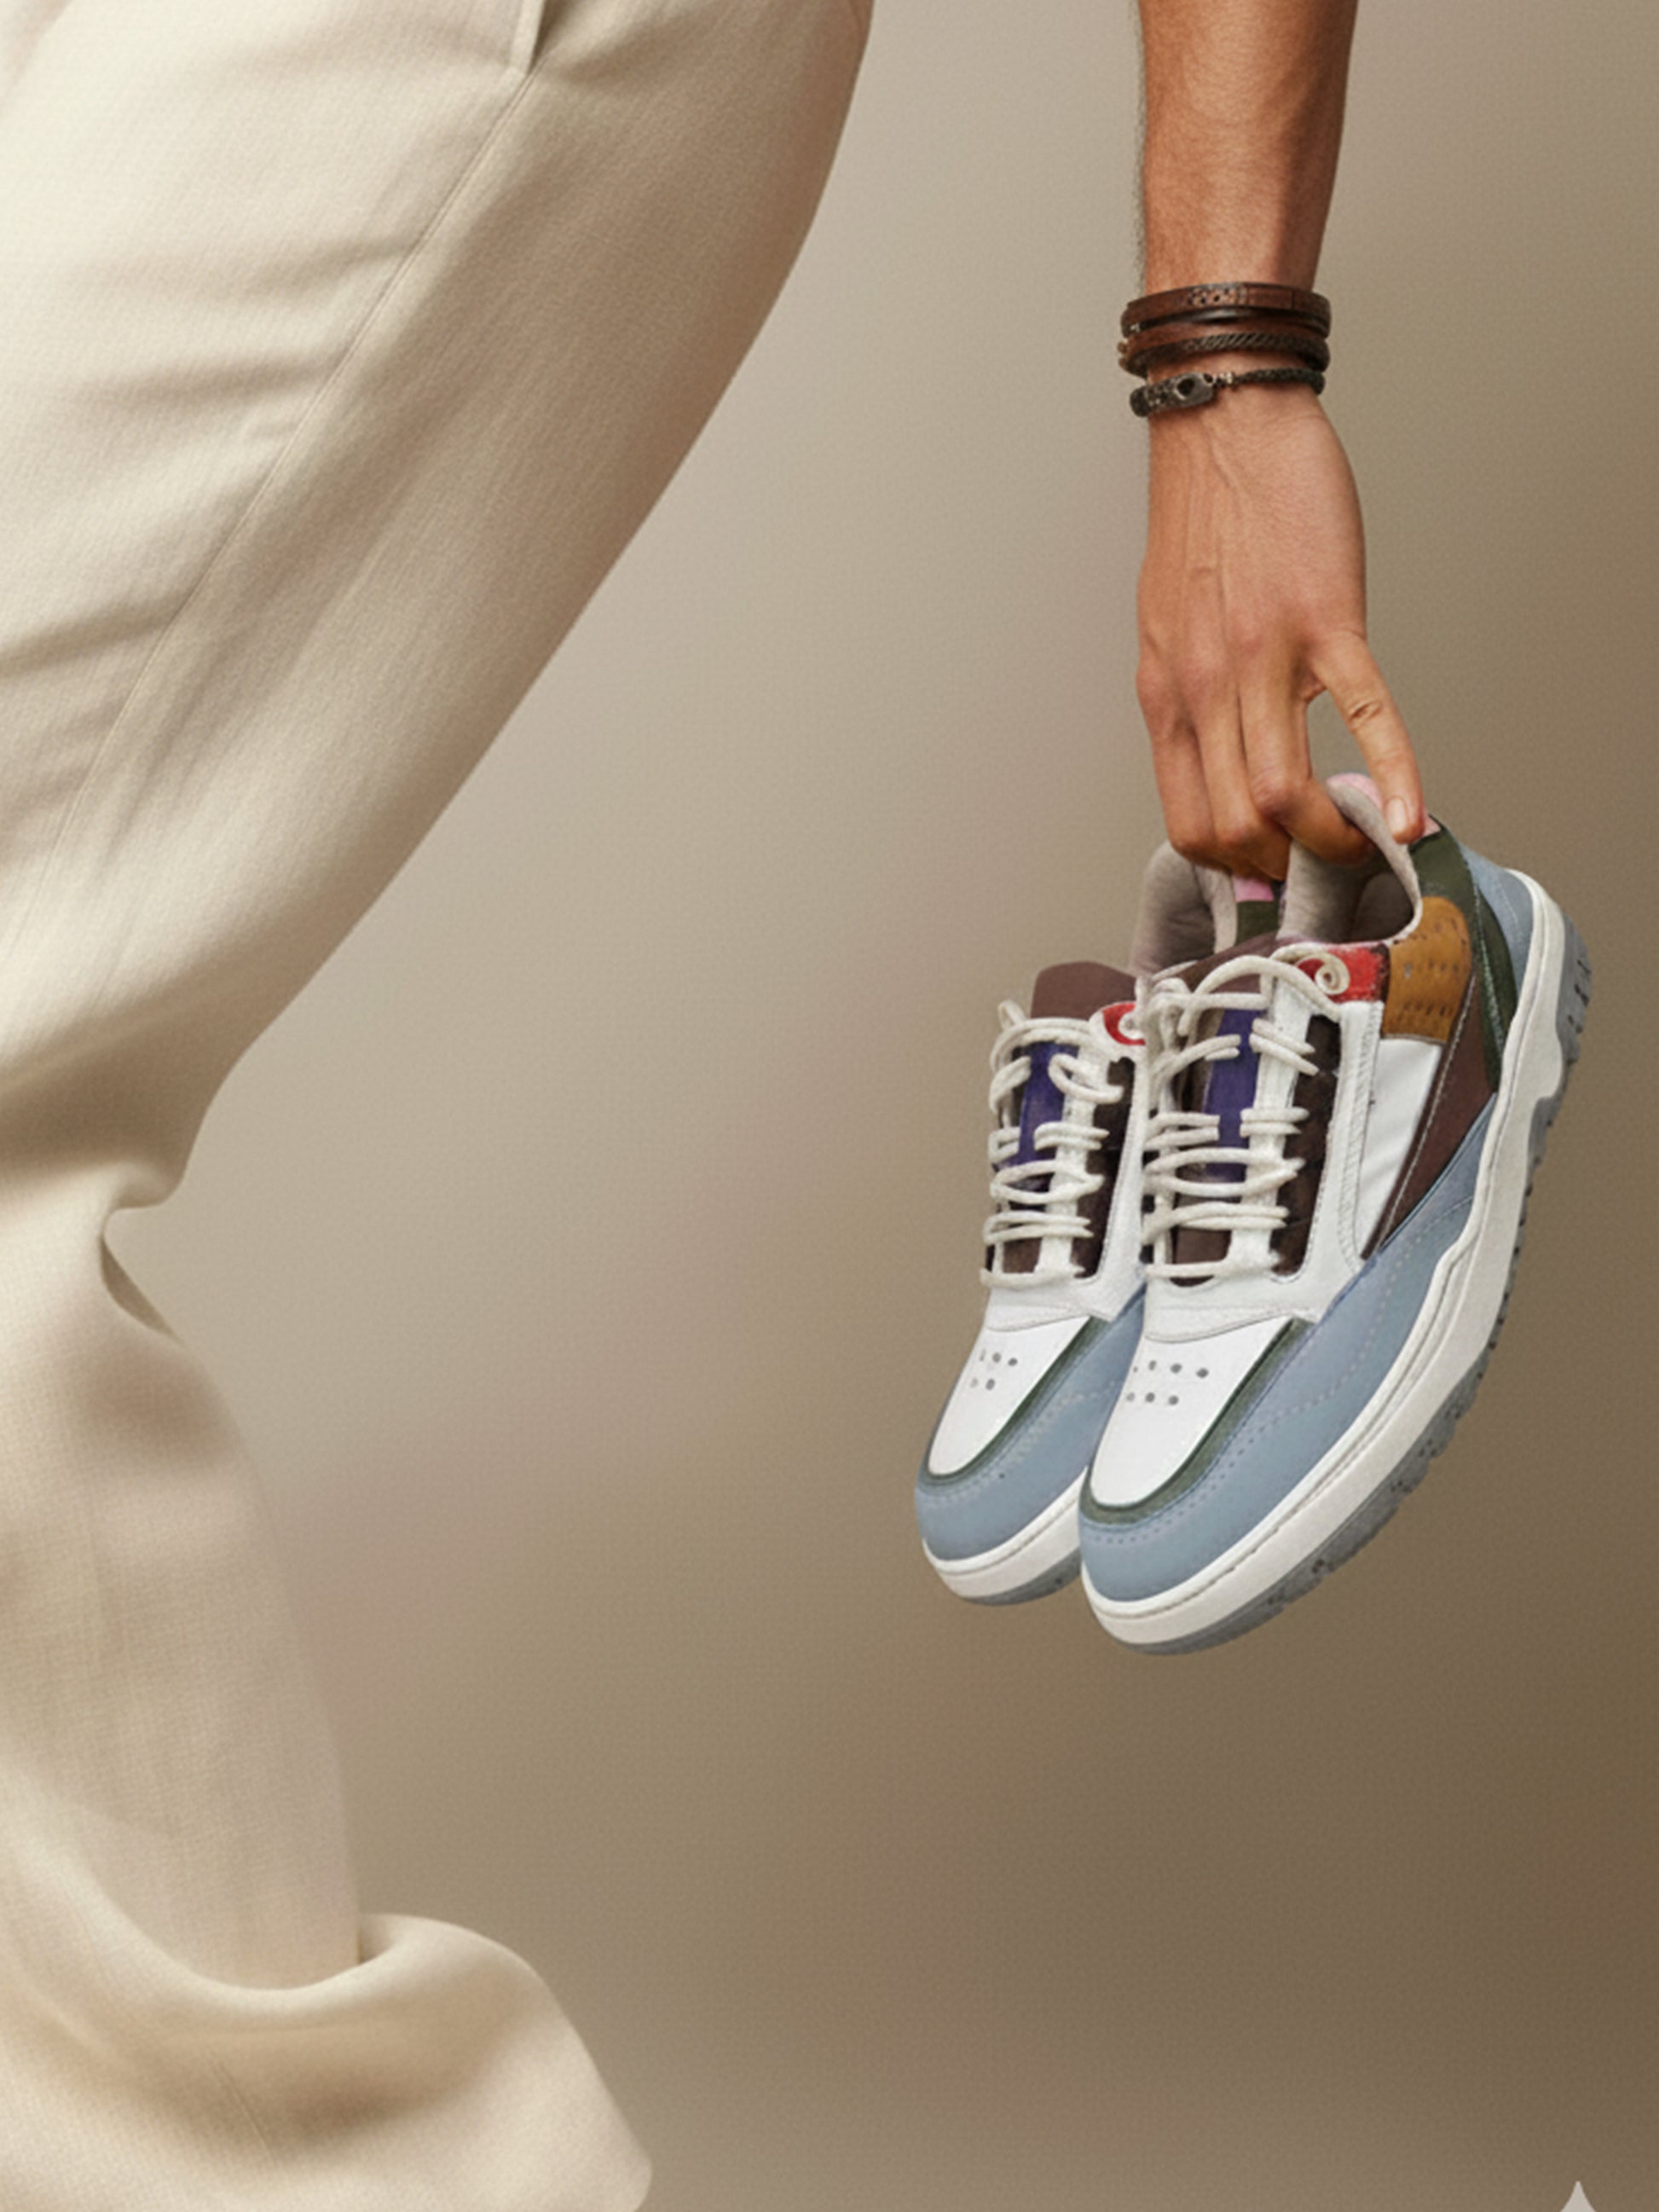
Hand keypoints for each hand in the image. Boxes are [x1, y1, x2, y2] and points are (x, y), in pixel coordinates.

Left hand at [1135, 377, 1424, 877]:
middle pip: (1233, 824)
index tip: (1270, 869)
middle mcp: (1204, 689)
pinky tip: (1409, 819)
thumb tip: (1217, 760)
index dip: (1232, 865)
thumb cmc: (1204, 524)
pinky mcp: (1325, 623)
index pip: (1188, 821)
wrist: (1225, 429)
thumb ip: (1191, 699)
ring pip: (1282, 793)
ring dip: (1327, 840)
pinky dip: (1394, 779)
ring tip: (1358, 844)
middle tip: (1317, 866)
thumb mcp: (1168, 630)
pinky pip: (1364, 718)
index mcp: (1166, 697)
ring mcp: (1264, 659)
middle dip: (1281, 865)